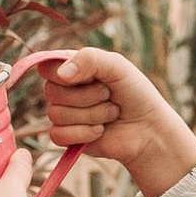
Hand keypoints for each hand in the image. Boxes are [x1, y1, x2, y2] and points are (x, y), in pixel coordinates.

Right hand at [36, 50, 195, 196]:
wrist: (149, 129)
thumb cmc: (136, 93)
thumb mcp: (117, 66)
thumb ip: (89, 59)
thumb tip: (61, 74)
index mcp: (73, 68)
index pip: (47, 66)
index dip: (62, 72)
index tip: (90, 77)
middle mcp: (65, 90)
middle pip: (51, 92)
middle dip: (87, 96)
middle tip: (109, 95)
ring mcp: (64, 114)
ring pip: (56, 114)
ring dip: (92, 115)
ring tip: (111, 113)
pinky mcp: (67, 137)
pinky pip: (58, 135)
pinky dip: (84, 133)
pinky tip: (101, 131)